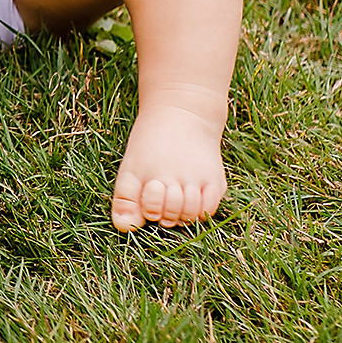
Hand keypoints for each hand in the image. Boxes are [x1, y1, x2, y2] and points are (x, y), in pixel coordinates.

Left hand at [109, 97, 226, 230]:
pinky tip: (190, 198)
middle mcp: (181, 179)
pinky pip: (211, 208)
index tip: (149, 191)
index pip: (152, 210)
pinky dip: (200, 210)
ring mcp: (202, 181)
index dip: (148, 208)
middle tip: (163, 194)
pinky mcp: (217, 182)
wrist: (182, 114)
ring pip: (192, 215)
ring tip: (175, 197)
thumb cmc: (149, 145)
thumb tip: (124, 228)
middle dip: (164, 213)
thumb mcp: (130, 167)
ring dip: (181, 214)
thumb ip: (125, 199)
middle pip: (173, 216)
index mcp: (155, 175)